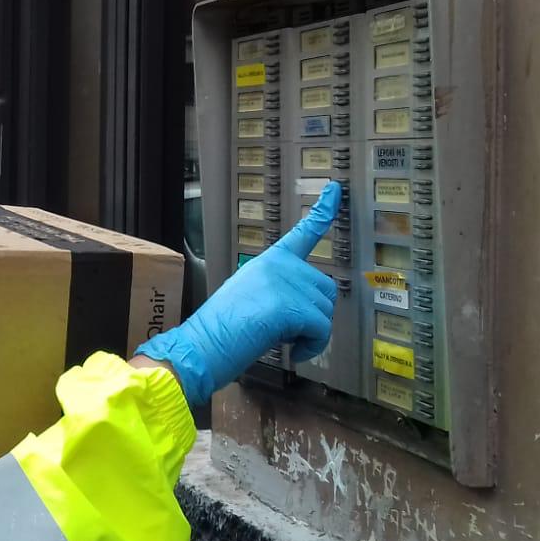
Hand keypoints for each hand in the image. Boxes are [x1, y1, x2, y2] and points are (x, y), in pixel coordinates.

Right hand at [135, 182, 340, 404]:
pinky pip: (321, 330)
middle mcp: (282, 265)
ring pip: (325, 311)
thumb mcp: (251, 295)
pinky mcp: (293, 306)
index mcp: (271, 260)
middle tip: (285, 330)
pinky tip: (292, 351)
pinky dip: (312, 346)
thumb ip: (279, 290)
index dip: (323, 211)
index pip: (303, 232)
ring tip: (281, 338)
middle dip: (313, 314)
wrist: (204, 342)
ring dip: (311, 332)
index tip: (335, 189)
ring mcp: (288, 283)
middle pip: (325, 289)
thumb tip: (302, 308)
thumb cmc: (222, 326)